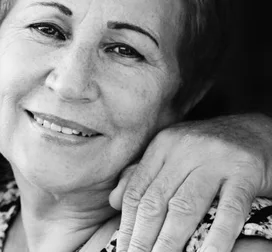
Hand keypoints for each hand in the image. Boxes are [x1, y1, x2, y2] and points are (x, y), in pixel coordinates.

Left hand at [109, 113, 271, 251]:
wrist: (259, 131)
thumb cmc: (211, 151)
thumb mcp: (174, 154)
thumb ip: (144, 174)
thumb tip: (113, 201)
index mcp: (162, 145)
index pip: (138, 191)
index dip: (127, 224)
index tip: (120, 249)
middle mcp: (184, 149)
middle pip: (156, 201)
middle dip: (142, 237)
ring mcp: (215, 159)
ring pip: (185, 207)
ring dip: (169, 242)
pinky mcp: (244, 171)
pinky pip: (229, 210)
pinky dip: (216, 238)